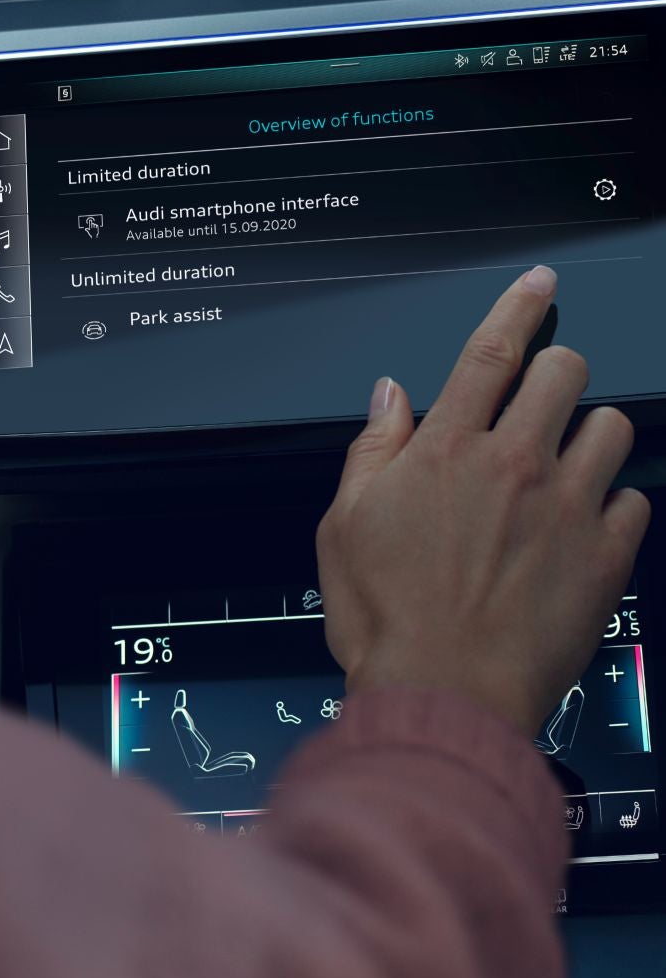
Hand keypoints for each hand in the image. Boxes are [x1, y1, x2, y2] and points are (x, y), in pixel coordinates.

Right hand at [316, 265, 650, 735]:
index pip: (491, 352)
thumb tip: (391, 397)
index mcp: (446, 450)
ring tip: (565, 464)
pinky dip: (613, 504)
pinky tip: (583, 526)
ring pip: (612, 428)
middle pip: (564, 373)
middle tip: (541, 397)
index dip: (519, 307)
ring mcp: (567, 509)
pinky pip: (634, 502)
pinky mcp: (604, 559)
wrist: (442, 695)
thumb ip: (374, 450)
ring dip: (589, 434)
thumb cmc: (385, 616)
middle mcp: (514, 465)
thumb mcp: (344, 524)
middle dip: (558, 370)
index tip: (540, 282)